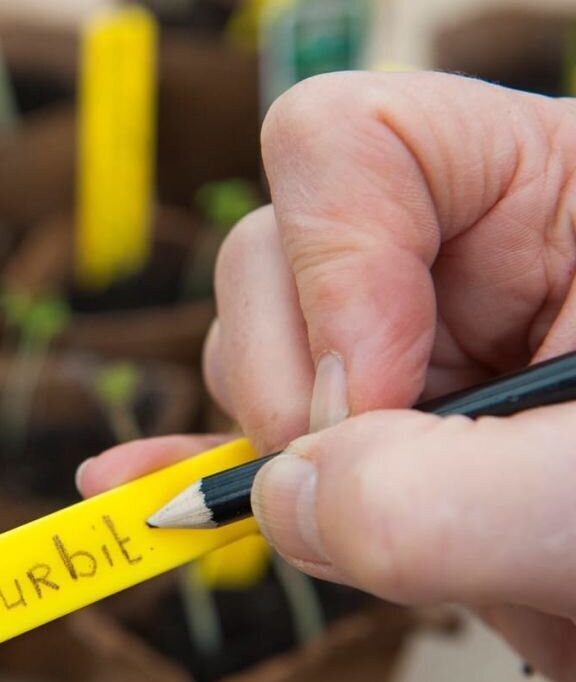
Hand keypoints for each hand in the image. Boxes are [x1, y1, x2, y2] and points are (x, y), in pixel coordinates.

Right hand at [78, 71, 575, 681]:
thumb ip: (454, 494)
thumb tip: (281, 497)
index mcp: (537, 182)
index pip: (348, 139)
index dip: (329, 263)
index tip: (376, 391)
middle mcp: (451, 250)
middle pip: (271, 257)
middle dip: (295, 386)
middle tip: (366, 481)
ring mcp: (399, 346)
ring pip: (258, 362)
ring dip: (295, 461)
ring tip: (417, 543)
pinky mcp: (372, 437)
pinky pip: (256, 437)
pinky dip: (204, 472)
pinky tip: (143, 493)